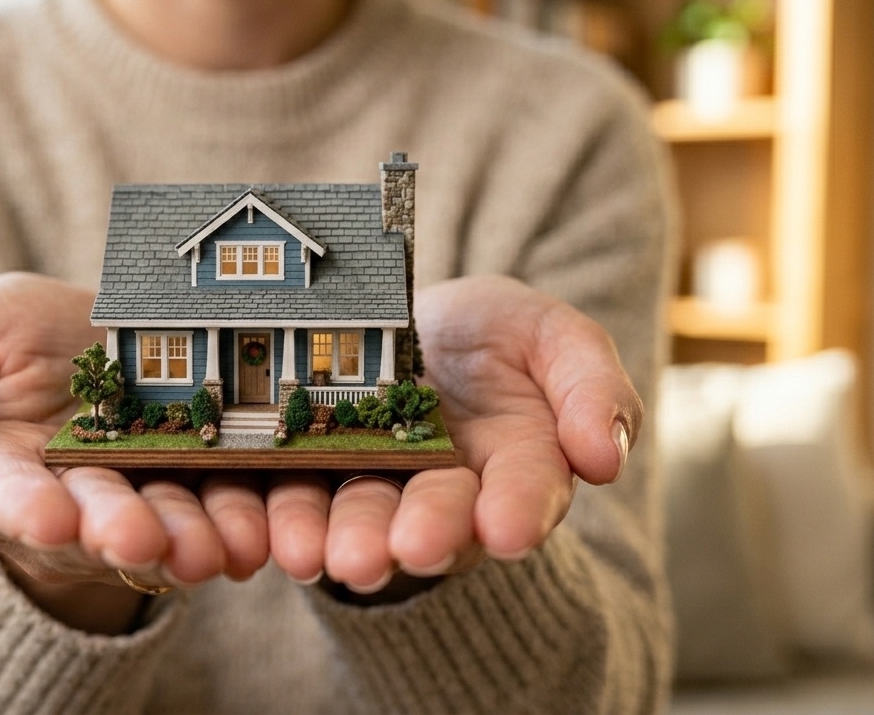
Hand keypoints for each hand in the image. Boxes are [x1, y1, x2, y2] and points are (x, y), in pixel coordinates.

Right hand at [0, 273, 269, 632]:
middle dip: (118, 532)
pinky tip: (263, 535)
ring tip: (216, 548)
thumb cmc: (11, 342)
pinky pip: (226, 510)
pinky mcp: (203, 488)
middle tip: (141, 540)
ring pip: (166, 527)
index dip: (27, 511)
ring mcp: (140, 502)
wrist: (97, 335)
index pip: (3, 498)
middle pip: (92, 525)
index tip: (52, 520)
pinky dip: (245, 525)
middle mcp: (67, 505)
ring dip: (190, 541)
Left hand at [265, 275, 640, 595]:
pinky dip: (278, 523)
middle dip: (422, 535)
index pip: (525, 491)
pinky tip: (269, 538)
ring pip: (358, 521)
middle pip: (435, 519)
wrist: (408, 316)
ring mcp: (373, 489)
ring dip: (343, 541)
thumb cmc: (493, 334)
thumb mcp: (552, 336)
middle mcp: (445, 493)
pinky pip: (290, 503)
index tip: (509, 530)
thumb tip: (604, 457)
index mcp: (517, 466)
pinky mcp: (308, 478)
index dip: (518, 510)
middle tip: (408, 549)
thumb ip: (591, 387)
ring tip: (322, 556)